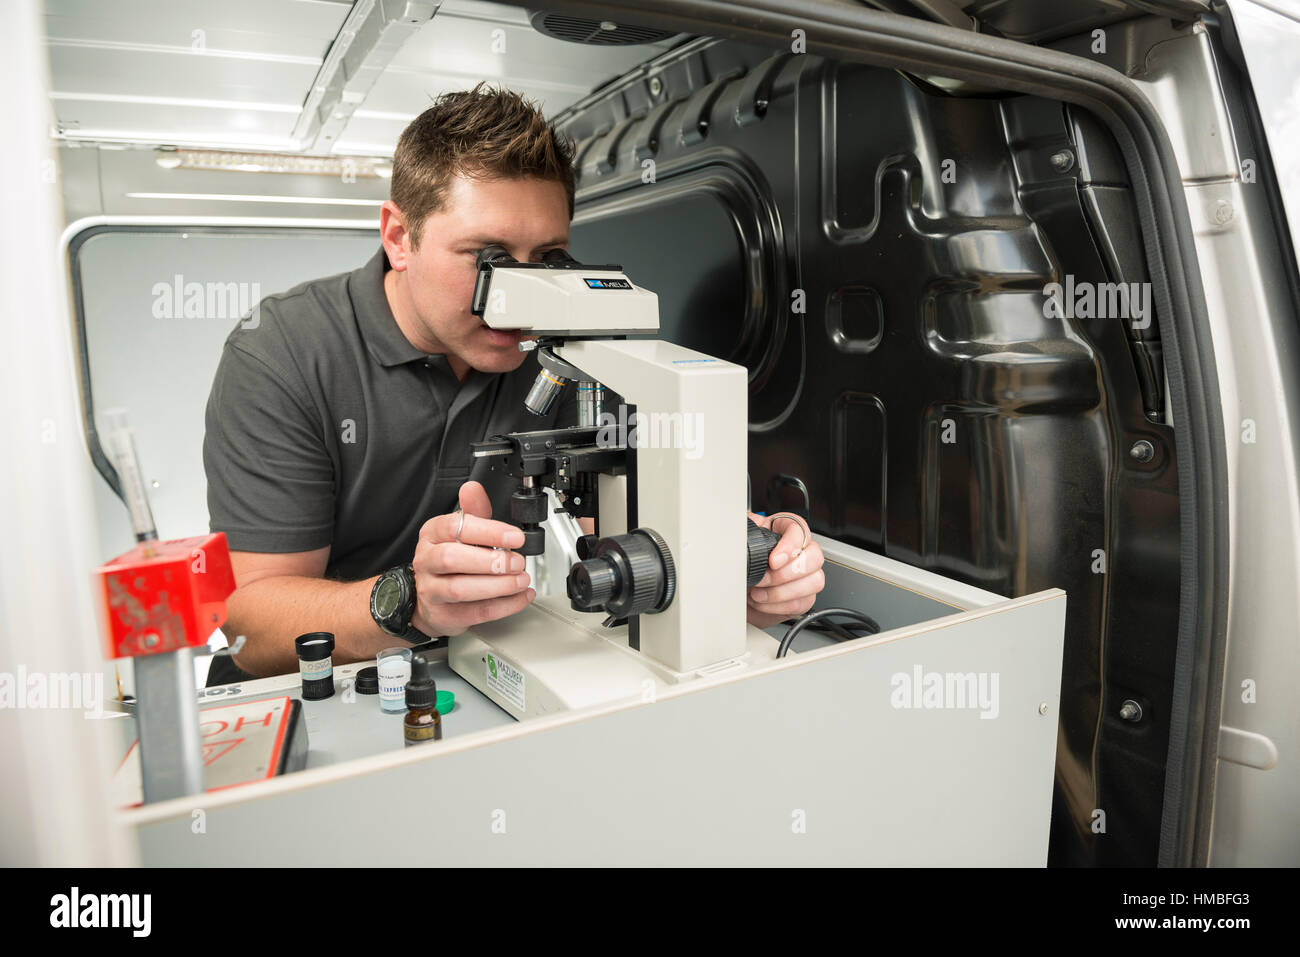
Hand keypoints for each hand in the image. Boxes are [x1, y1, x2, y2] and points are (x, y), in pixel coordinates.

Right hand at [411, 481, 535, 636]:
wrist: (428, 599)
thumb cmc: (448, 562)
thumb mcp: (460, 532)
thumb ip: (473, 511)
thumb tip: (473, 488)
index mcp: (433, 535)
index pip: (455, 527)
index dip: (488, 531)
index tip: (515, 537)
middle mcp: (427, 561)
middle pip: (452, 559)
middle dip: (491, 561)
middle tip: (517, 561)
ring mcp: (432, 590)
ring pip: (460, 589)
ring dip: (498, 585)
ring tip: (521, 579)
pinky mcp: (444, 615)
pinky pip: (475, 612)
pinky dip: (504, 606)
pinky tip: (520, 596)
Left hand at [745, 511, 824, 629]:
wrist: (738, 589)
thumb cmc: (741, 562)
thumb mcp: (740, 542)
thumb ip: (745, 532)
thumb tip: (742, 527)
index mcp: (783, 530)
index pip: (800, 529)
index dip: (790, 545)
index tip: (773, 561)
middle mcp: (801, 550)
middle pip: (815, 557)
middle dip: (786, 573)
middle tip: (762, 580)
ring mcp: (807, 574)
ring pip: (815, 581)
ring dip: (782, 592)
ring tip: (758, 593)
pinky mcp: (805, 596)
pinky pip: (803, 602)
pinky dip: (780, 606)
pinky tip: (763, 602)